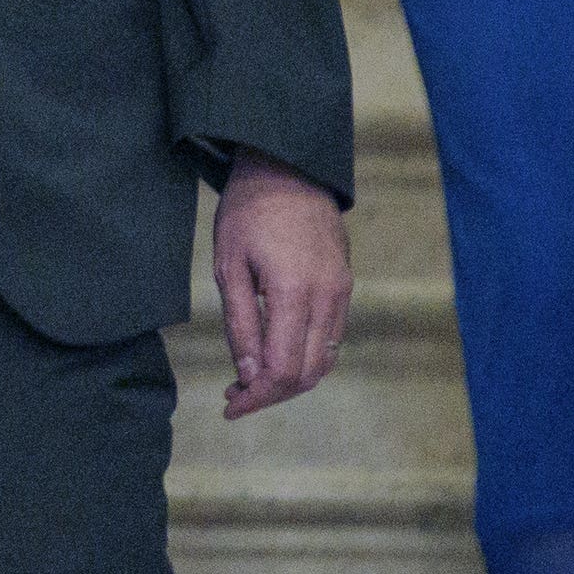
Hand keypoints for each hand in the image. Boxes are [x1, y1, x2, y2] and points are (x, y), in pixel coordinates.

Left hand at [211, 147, 348, 420]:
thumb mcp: (228, 266)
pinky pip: (331, 338)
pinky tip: (276, 351)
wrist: (288, 167)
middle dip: (271, 394)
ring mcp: (341, 292)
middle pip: (306, 374)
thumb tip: (248, 375)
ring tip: (251, 377)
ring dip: (290, 379)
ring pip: (323, 360)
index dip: (256, 397)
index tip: (230, 406)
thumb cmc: (248, 212)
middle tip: (235, 394)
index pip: (282, 370)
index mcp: (294, 293)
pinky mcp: (345, 285)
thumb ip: (240, 324)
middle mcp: (327, 298)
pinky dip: (306, 356)